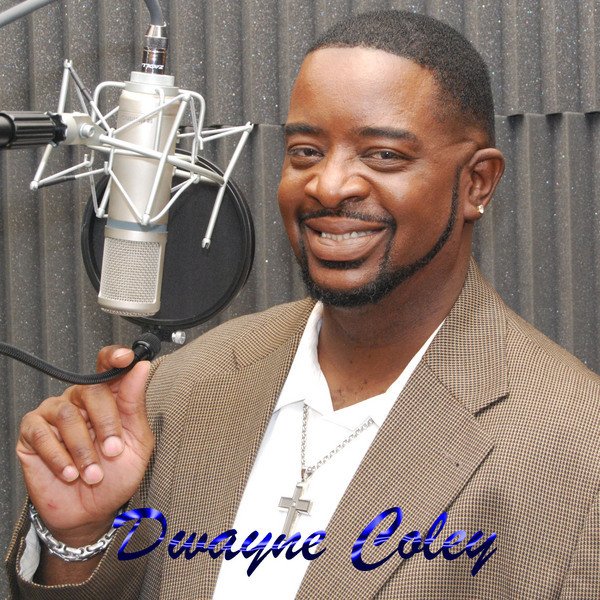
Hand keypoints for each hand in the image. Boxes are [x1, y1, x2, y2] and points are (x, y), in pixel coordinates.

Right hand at [17, 346, 153, 545]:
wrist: (91, 511)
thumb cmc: (116, 476)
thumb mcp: (137, 443)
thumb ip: (136, 405)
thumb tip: (141, 367)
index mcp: (109, 397)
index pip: (108, 365)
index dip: (115, 356)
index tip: (126, 358)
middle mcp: (80, 400)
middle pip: (91, 390)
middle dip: (106, 424)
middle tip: (112, 452)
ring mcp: (54, 414)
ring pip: (66, 413)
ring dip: (82, 448)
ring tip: (91, 472)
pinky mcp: (31, 433)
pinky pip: (41, 433)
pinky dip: (58, 456)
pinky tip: (69, 473)